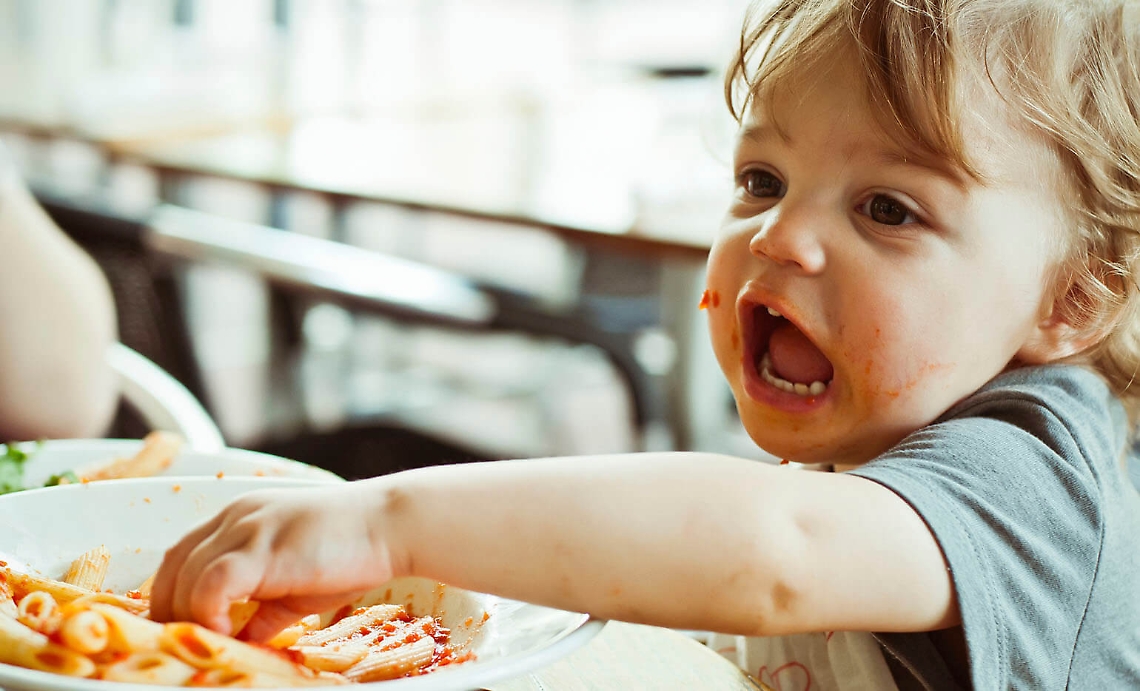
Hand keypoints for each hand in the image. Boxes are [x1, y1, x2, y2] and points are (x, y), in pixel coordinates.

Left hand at [149, 481, 394, 641]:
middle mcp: (235, 517)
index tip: (181, 631)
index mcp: (240, 519)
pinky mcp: (263, 548)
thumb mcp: (297, 585)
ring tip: (212, 644)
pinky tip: (229, 634)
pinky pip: (212, 585)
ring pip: (185, 578)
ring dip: (189, 618)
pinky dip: (209, 614)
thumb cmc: (354, 551)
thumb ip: (263, 610)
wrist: (393, 524)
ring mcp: (248, 528)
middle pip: (172, 567)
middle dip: (170, 612)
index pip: (181, 556)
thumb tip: (240, 642)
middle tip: (188, 646)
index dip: (171, 596)